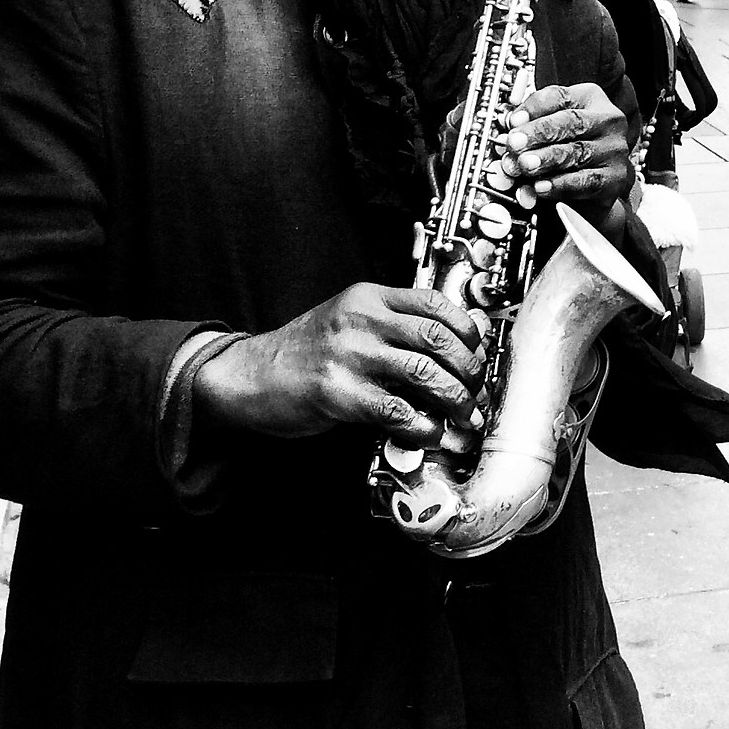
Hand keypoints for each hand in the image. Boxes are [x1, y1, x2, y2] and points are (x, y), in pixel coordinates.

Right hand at [193, 283, 483, 443]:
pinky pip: (396, 409)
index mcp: (367, 297)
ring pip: (425, 373)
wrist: (249, 375)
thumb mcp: (349, 320)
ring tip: (464, 415)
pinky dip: (422, 424)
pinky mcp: (337, 393)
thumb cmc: (303, 351)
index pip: (435, 304)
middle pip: (438, 338)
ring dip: (455, 399)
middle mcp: (360, 320)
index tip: (479, 352)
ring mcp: (348, 356)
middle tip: (477, 390)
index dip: (468, 331)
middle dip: (469, 369)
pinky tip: (429, 431)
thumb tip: (453, 344)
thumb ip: (393, 325)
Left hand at [499, 83, 632, 208]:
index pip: (559, 96)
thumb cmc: (570, 149)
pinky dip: (560, 185)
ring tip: (524, 166)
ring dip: (546, 160)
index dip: (534, 108)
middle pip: (571, 122)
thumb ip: (531, 127)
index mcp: (589, 98)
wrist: (596, 185)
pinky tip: (541, 187)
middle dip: (539, 134)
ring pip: (577, 152)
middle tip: (514, 144)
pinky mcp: (616, 178)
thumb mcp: (552, 129)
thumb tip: (508, 134)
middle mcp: (607, 120)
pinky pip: (586, 181)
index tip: (513, 121)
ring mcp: (614, 149)